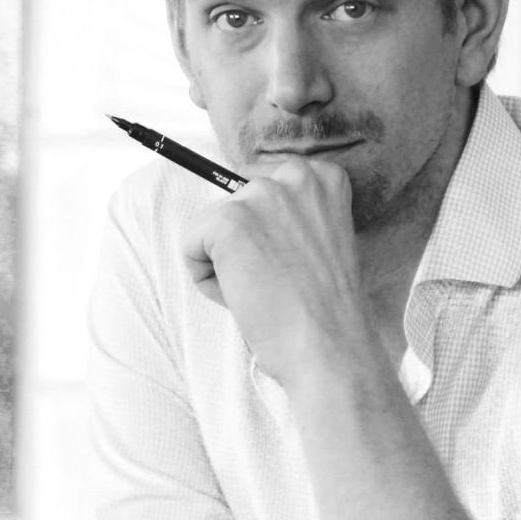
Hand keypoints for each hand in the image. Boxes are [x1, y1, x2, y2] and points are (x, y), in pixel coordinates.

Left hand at [181, 158, 373, 385]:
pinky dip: (205, 277)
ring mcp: (261, 194)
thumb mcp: (324, 238)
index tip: (286, 257)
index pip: (264, 182)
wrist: (330, 345)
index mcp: (324, 177)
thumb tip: (247, 214)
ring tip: (262, 289)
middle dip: (243, 241)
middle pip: (235, 201)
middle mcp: (295, 174)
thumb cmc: (325, 305)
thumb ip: (294, 214)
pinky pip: (191, 244)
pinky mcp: (228, 220)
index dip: (266, 227)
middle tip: (275, 277)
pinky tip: (243, 295)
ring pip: (212, 224)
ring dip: (225, 260)